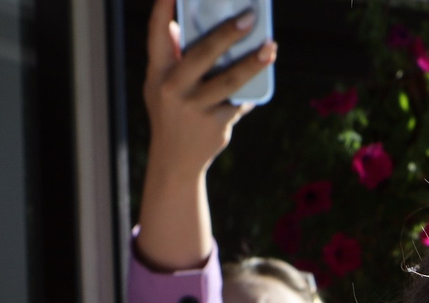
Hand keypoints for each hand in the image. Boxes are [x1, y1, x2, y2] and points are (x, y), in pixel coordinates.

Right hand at [145, 0, 273, 185]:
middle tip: (250, 18)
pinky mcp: (215, 125)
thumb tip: (184, 22)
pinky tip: (261, 80)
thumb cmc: (170, 111)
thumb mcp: (160, 84)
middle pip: (202, 55)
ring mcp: (194, 108)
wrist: (174, 161)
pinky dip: (249, 91)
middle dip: (227, 34)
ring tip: (271, 48)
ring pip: (229, 81)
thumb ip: (170, 55)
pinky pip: (238, 101)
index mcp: (157, 72)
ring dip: (253, 63)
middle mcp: (172, 89)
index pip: (157, 34)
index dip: (163, 9)